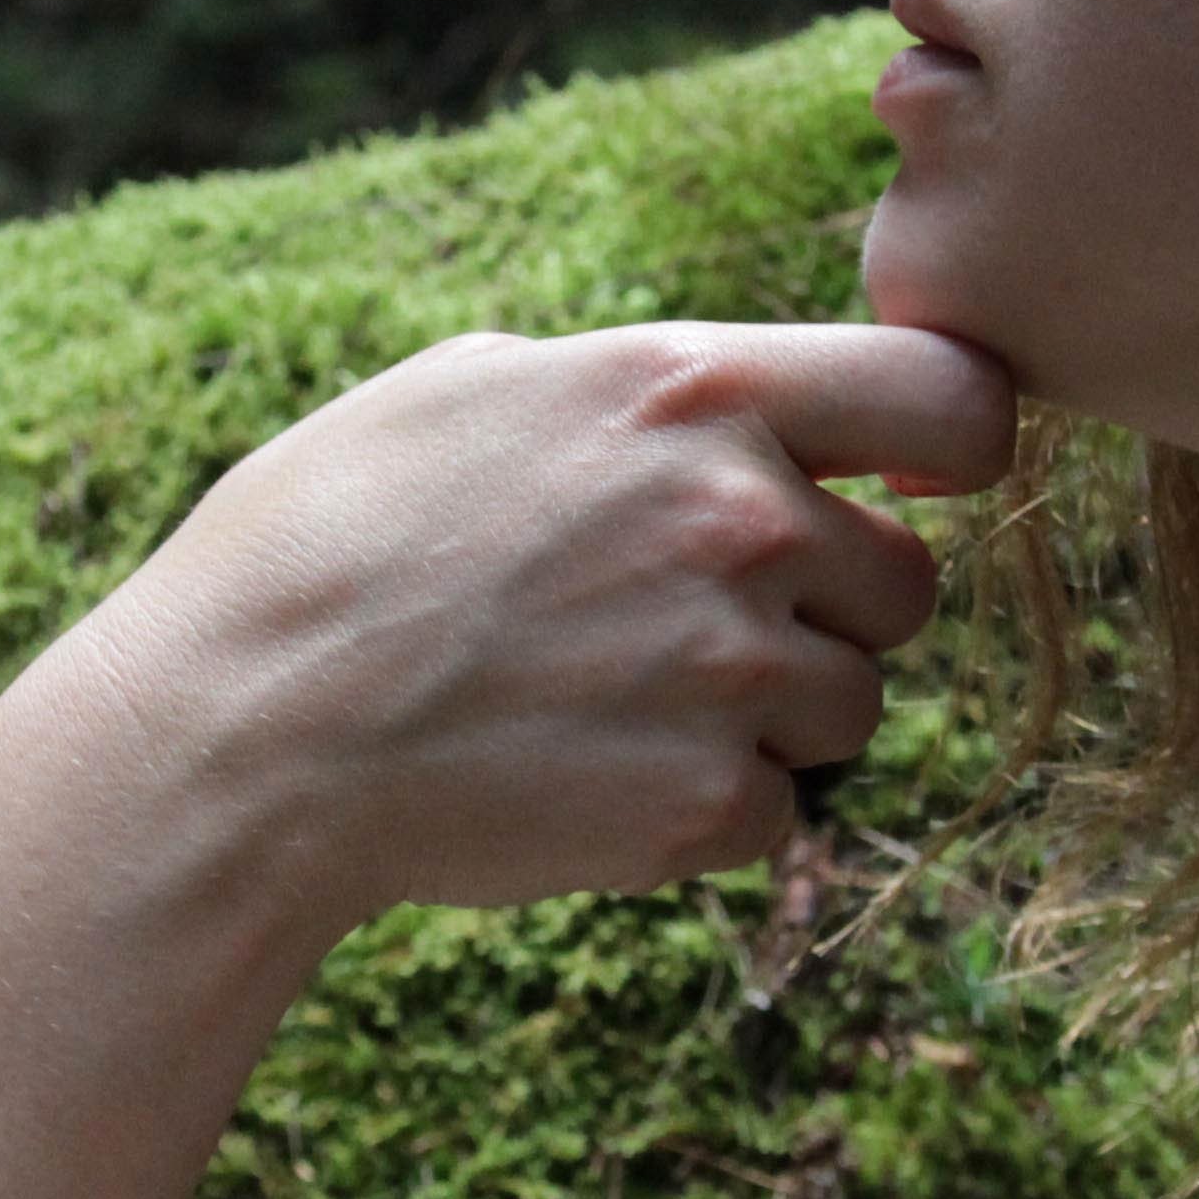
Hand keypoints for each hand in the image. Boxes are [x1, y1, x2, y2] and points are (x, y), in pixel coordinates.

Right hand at [0, 317, 1011, 1198]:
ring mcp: (734, 671)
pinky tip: (580, 776)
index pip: (955, 396)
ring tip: (606, 701)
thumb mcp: (474, 386)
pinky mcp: (708, 809)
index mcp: (691, 387)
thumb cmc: (329, 541)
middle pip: (908, 582)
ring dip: (764, 717)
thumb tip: (758, 396)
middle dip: (824, 609)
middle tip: (676, 626)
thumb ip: (647, 385)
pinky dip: (702, 811)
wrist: (243, 734)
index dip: (950, 448)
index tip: (903, 482)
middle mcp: (741, 519)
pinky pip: (779, 813)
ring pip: (851, 707)